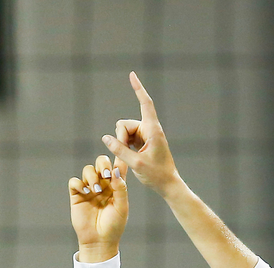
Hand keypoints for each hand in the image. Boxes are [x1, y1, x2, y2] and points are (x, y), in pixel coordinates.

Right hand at [69, 154, 128, 261]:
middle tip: (106, 175)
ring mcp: (89, 189)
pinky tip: (86, 192)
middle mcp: (103, 184)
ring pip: (88, 170)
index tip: (121, 146)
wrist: (99, 241)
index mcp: (116, 186)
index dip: (119, 156)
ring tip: (96, 191)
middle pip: (101, 163)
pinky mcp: (77, 195)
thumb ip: (120, 189)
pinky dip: (79, 184)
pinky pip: (74, 182)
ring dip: (92, 176)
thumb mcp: (121, 207)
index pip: (118, 166)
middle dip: (103, 165)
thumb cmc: (114, 226)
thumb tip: (116, 171)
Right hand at [101, 72, 183, 198]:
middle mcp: (149, 129)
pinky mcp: (142, 142)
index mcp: (153, 130)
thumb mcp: (136, 164)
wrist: (168, 185)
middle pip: (124, 124)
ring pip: (123, 132)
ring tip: (130, 161)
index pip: (145, 104)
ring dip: (121, 145)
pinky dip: (124, 148)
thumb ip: (120, 150)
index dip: (138, 89)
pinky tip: (129, 159)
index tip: (132, 75)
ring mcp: (145, 135)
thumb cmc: (157, 175)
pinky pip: (126, 139)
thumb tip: (105, 137)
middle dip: (120, 139)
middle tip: (125, 157)